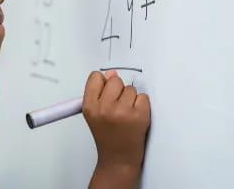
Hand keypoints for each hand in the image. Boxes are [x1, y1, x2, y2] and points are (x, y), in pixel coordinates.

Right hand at [83, 70, 150, 188]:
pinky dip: (142, 106)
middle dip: (118, 91)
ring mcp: (122, 111)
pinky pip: (143, 97)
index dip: (103, 83)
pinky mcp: (139, 115)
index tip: (106, 92)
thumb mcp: (94, 114)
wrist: (118, 159)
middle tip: (118, 107)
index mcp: (89, 106)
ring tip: (126, 115)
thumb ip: (100, 92)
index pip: (96, 77)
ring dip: (131, 99)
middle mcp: (105, 108)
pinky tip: (135, 117)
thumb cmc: (107, 136)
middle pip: (115, 80)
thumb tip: (111, 74)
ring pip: (131, 89)